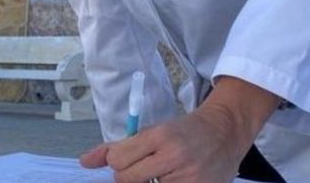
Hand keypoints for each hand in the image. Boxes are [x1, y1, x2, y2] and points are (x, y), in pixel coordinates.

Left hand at [79, 77, 278, 182]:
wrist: (225, 133)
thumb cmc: (182, 132)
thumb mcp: (150, 131)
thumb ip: (115, 147)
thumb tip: (84, 162)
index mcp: (159, 136)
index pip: (118, 160)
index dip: (116, 163)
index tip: (123, 160)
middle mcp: (174, 156)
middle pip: (127, 179)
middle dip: (127, 177)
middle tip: (141, 169)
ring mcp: (189, 177)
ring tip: (159, 174)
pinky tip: (170, 179)